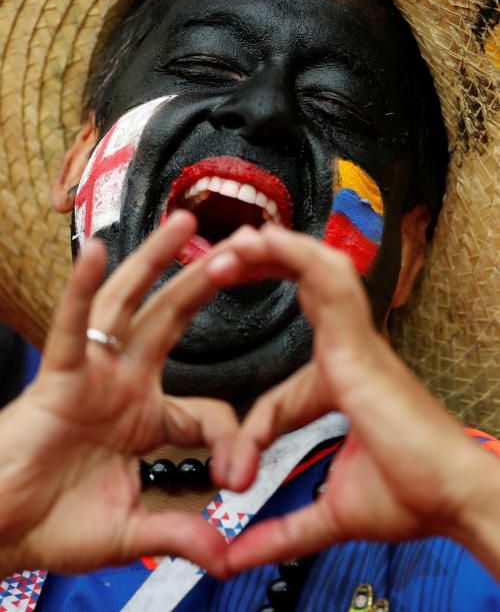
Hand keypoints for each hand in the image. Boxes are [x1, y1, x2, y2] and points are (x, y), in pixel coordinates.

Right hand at [0, 211, 237, 577]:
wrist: (3, 531)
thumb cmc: (56, 523)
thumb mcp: (131, 530)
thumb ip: (178, 534)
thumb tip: (223, 559)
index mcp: (148, 418)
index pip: (208, 410)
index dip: (232, 438)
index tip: (239, 478)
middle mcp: (124, 384)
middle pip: (171, 320)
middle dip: (205, 284)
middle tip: (242, 248)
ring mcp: (93, 375)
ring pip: (128, 306)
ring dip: (155, 263)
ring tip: (185, 223)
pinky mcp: (58, 378)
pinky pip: (73, 328)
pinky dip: (82, 290)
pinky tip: (98, 249)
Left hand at [207, 225, 499, 576]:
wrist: (453, 499)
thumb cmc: (409, 496)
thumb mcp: (329, 512)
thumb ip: (281, 532)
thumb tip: (235, 559)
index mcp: (342, 384)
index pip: (283, 386)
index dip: (254, 424)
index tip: (233, 457)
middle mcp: (350, 351)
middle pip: (303, 291)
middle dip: (264, 270)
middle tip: (221, 260)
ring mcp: (356, 340)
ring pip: (315, 273)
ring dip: (274, 252)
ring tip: (235, 239)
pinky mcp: (359, 341)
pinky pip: (327, 283)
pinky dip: (295, 257)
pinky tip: (262, 240)